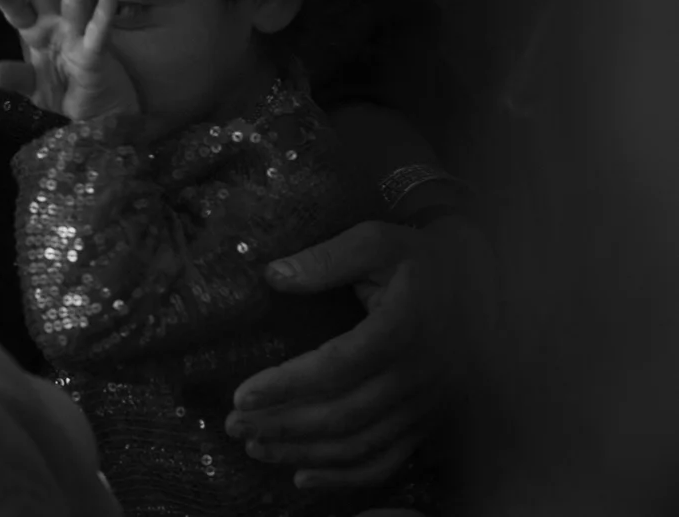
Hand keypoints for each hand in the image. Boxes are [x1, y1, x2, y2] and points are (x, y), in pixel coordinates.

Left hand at [0, 0, 139, 121]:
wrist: (100, 114)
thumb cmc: (66, 92)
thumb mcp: (34, 88)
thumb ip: (16, 78)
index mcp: (36, 33)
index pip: (16, 9)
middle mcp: (56, 26)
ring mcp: (78, 35)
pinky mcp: (97, 52)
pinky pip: (99, 30)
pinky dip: (104, 12)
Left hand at [226, 218, 466, 487]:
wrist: (485, 286)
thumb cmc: (421, 261)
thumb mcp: (378, 241)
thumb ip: (327, 258)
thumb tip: (273, 275)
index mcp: (401, 331)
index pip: (337, 368)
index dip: (287, 385)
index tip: (241, 395)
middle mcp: (416, 377)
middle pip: (344, 415)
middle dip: (284, 425)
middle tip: (234, 426)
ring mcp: (425, 406)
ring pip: (361, 444)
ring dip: (305, 453)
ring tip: (255, 448)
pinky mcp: (428, 422)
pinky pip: (388, 461)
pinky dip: (345, 477)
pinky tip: (302, 477)